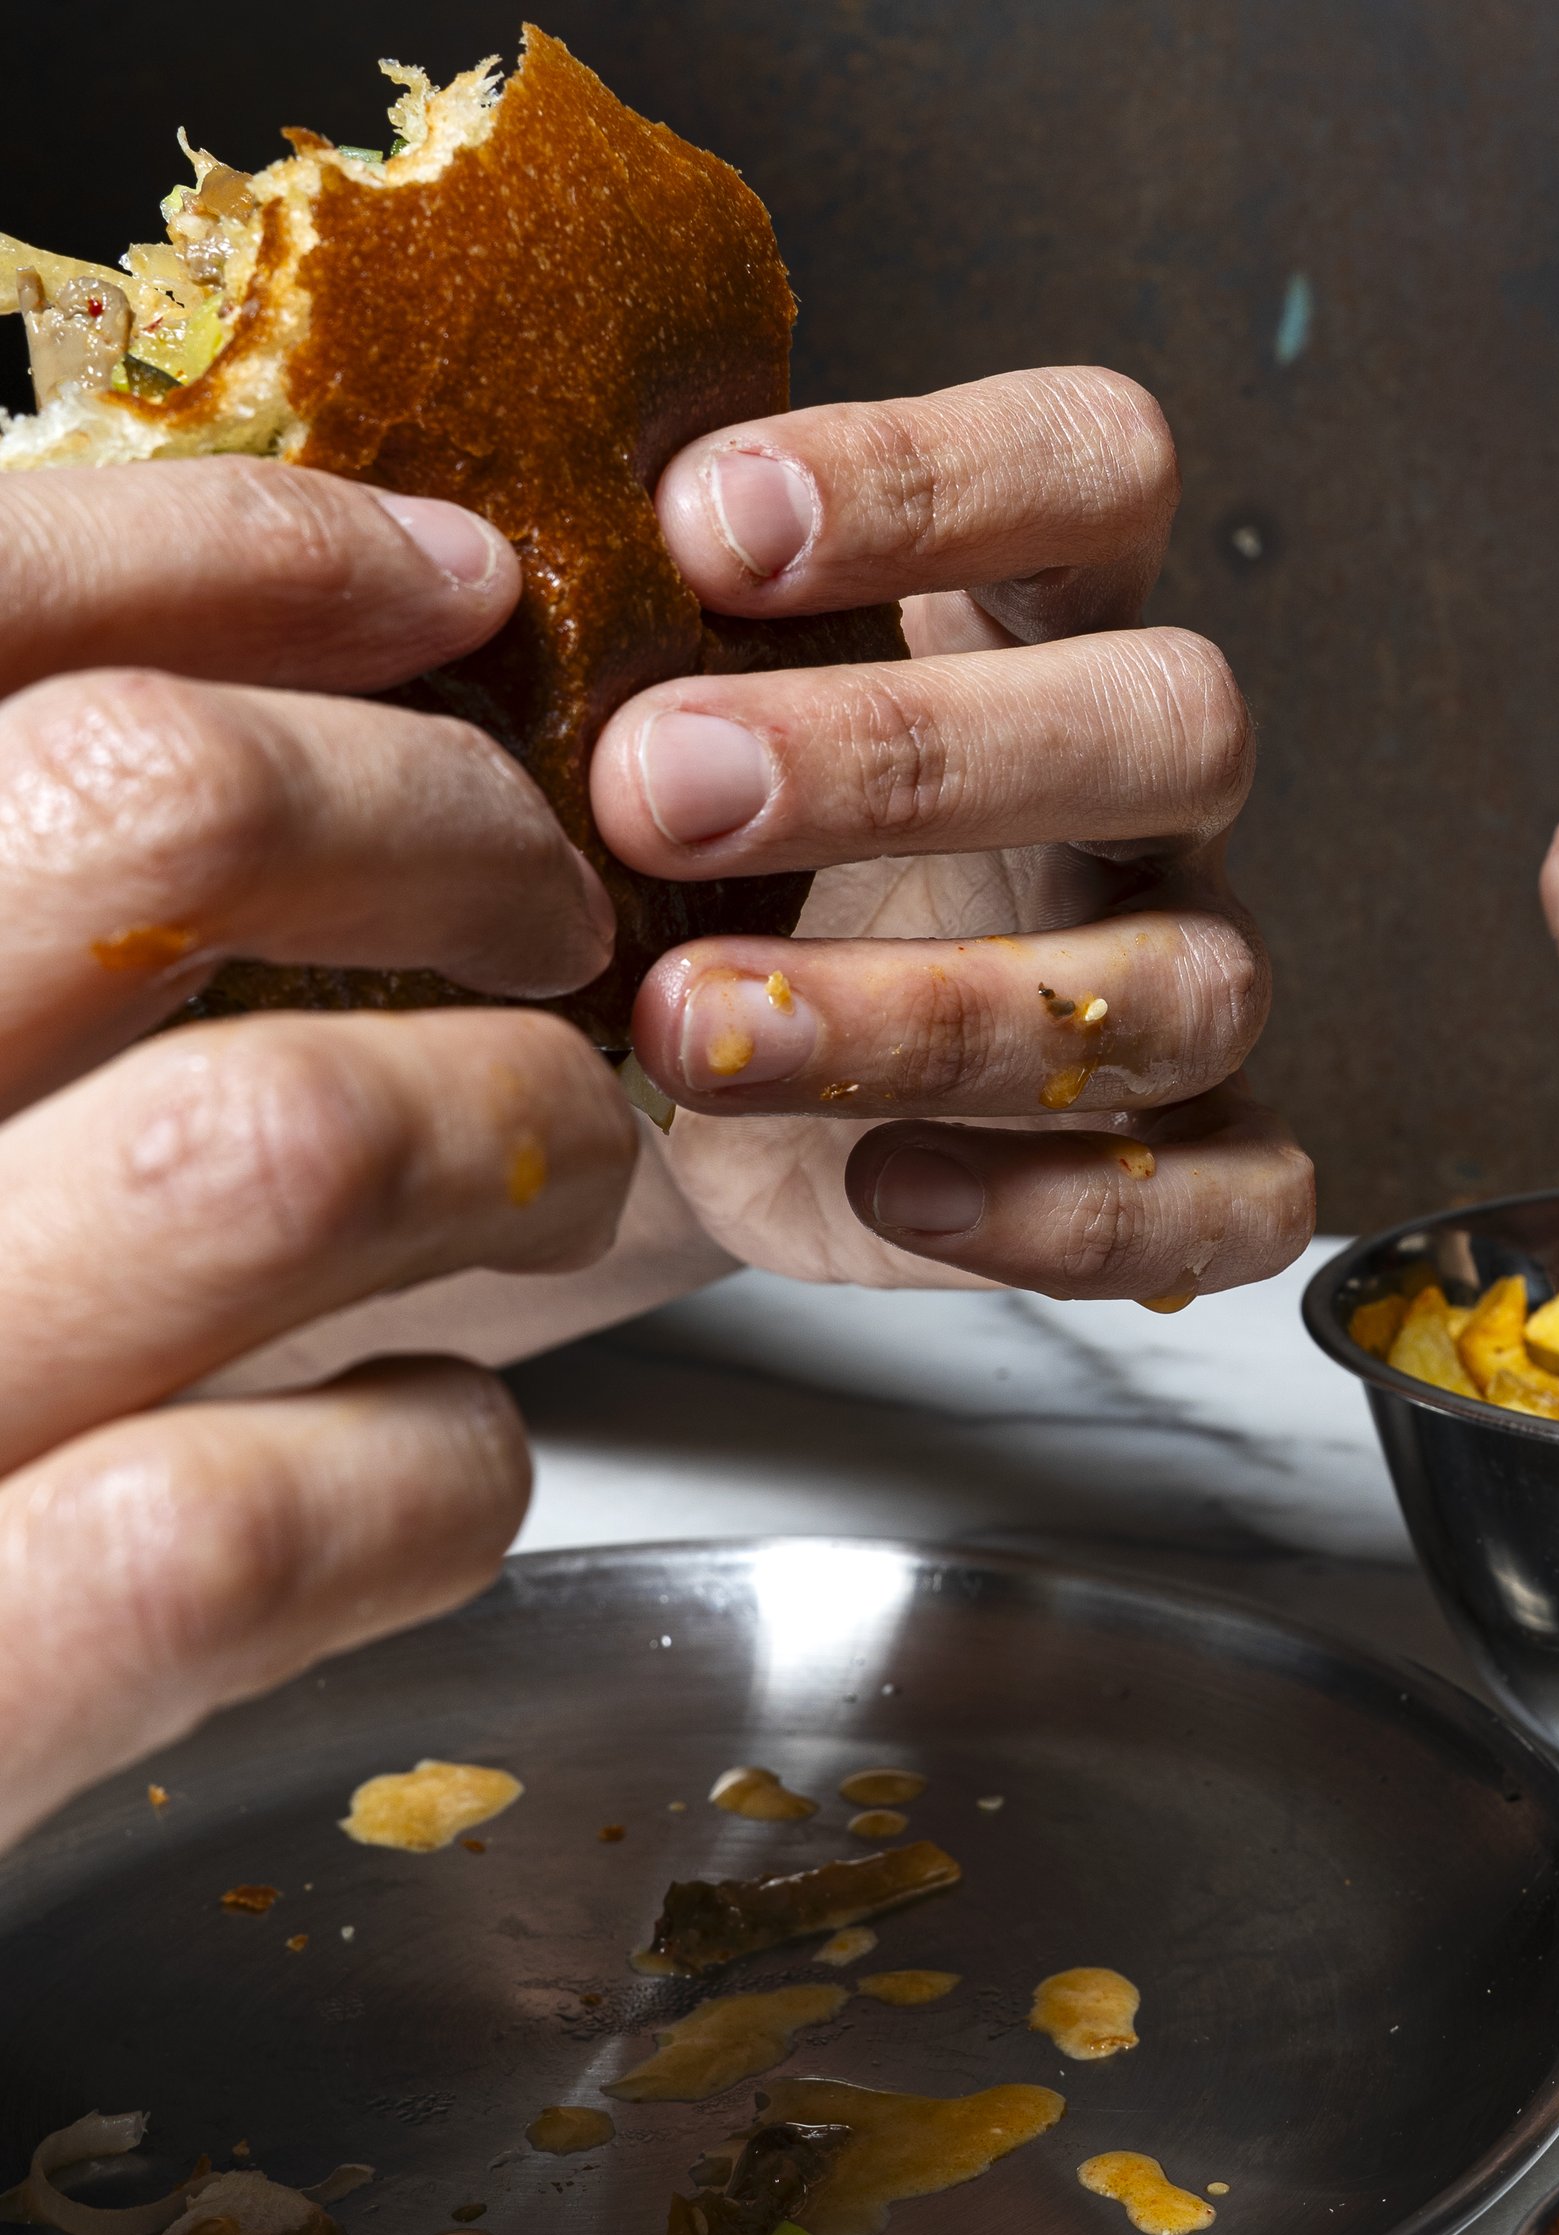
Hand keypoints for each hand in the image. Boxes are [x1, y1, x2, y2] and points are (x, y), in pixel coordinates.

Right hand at [0, 459, 640, 1847]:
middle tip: (562, 894)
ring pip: (278, 1137)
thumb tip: (176, 715)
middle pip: (157, 815)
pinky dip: (442, 1461)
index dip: (235, 557)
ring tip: (550, 1159)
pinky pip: (270, 1512)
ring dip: (504, 1120)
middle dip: (452, 820)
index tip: (447, 580)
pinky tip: (448, 1453)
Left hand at [595, 366, 1313, 1302]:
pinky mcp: (1185, 1159)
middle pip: (1179, 717)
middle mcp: (1142, 793)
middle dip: (919, 753)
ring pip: (1188, 981)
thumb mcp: (660, 704)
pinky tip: (881, 1189)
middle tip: (652, 790)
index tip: (703, 525)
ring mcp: (1188, 972)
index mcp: (1041, 616)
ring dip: (936, 1007)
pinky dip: (1067, 1212)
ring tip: (687, 1025)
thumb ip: (623, 621)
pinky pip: (1237, 1198)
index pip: (1103, 469)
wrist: (725, 1068)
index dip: (944, 478)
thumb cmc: (697, 850)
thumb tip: (445, 538)